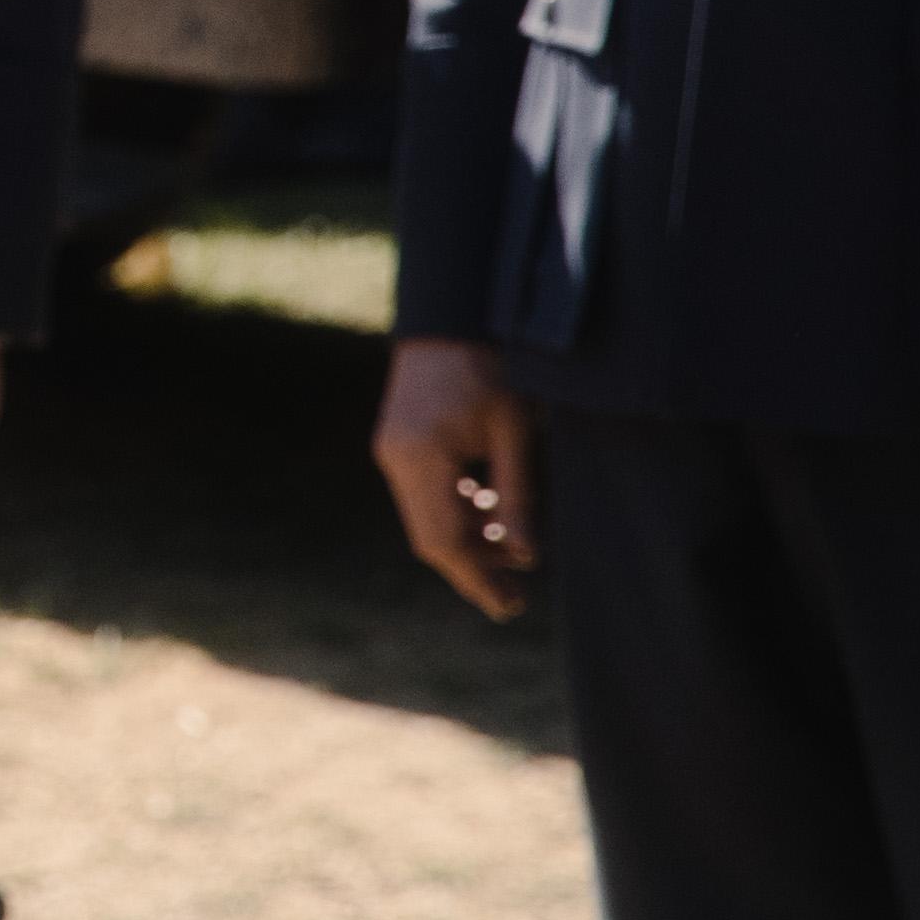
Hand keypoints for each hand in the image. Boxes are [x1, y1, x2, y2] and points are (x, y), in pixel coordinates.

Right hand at [372, 338, 544, 619]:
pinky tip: (488, 510)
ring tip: (513, 548)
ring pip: (426, 519)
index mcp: (422, 457)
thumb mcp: (513, 429)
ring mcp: (392, 451)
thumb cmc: (487, 365)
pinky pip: (423, 495)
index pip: (446, 540)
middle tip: (515, 596)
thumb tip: (528, 556)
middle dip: (474, 568)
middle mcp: (397, 459)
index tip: (510, 606)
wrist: (448, 313)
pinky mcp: (398, 444)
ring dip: (467, 540)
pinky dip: (455, 512)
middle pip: (431, 538)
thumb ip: (517, 495)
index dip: (478, 579)